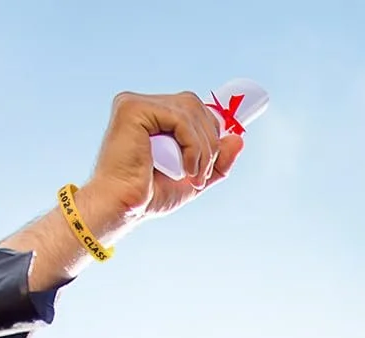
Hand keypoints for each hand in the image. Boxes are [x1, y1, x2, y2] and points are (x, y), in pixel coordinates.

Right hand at [73, 91, 244, 239]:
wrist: (124, 207)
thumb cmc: (150, 196)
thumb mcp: (193, 178)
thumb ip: (216, 161)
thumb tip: (239, 139)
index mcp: (152, 116)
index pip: (193, 108)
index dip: (211, 129)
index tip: (219, 156)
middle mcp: (142, 105)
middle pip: (195, 106)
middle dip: (210, 142)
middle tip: (201, 175)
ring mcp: (135, 103)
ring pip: (191, 112)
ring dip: (203, 149)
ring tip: (193, 176)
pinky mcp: (132, 109)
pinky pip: (179, 119)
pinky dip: (192, 147)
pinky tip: (186, 169)